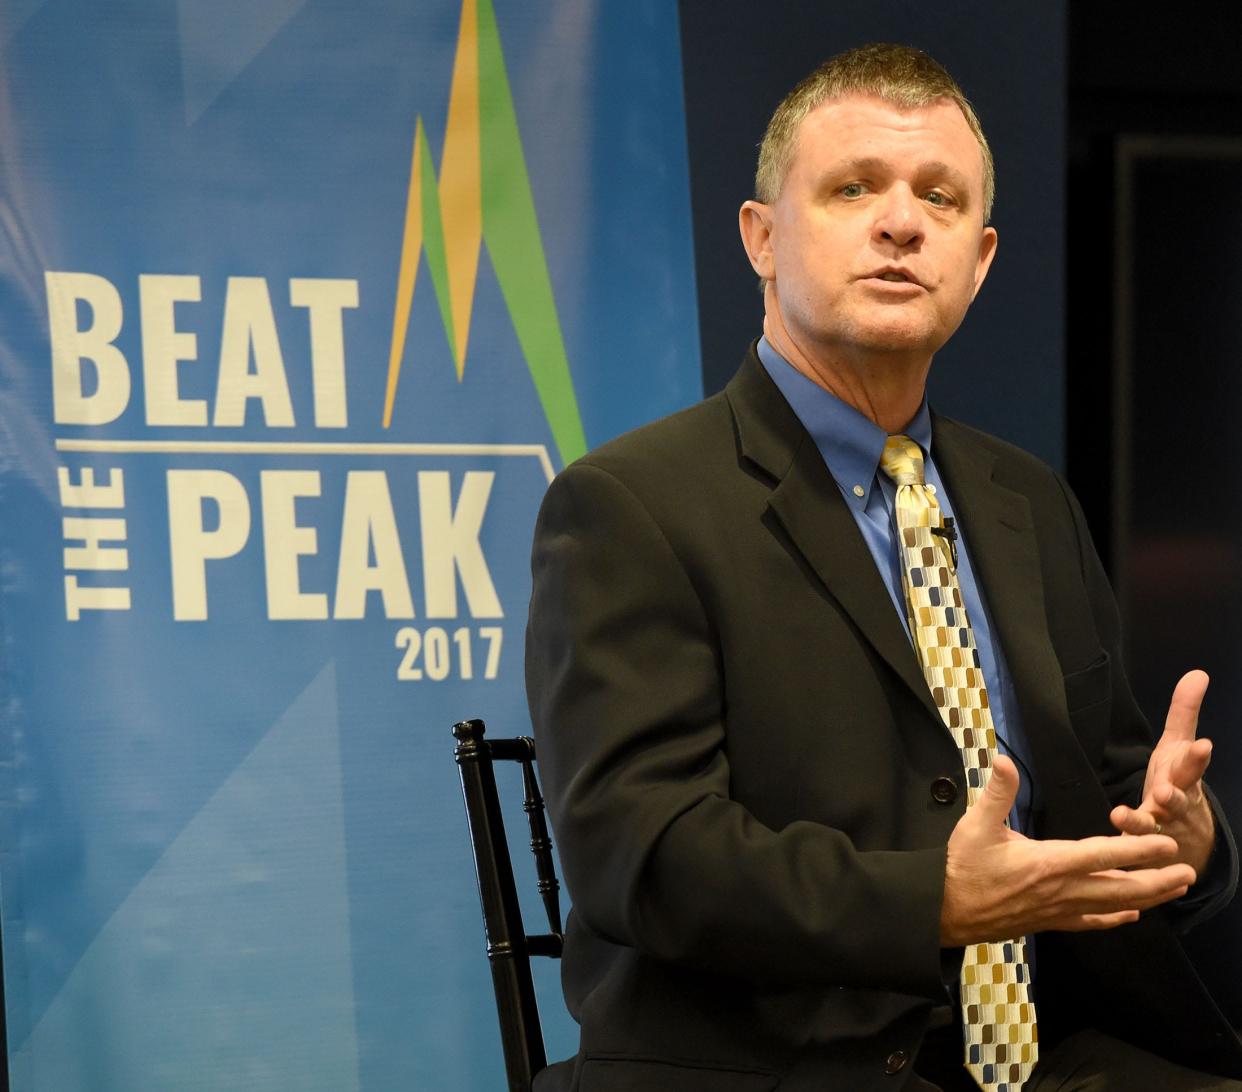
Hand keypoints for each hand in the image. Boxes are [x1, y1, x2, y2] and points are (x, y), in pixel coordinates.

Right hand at [941, 755, 1195, 946]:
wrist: (945, 909)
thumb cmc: (961, 865)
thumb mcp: (975, 824)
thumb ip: (996, 793)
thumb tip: (1005, 759)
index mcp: (1048, 862)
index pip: (1104, 855)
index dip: (1139, 849)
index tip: (1168, 844)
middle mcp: (1061, 890)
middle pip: (1120, 887)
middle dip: (1158, 880)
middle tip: (1189, 872)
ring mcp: (1058, 910)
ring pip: (1112, 906)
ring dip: (1148, 898)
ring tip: (1175, 890)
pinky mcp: (1050, 922)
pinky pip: (1091, 922)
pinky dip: (1115, 919)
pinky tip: (1131, 915)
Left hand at [1110, 669, 1215, 876]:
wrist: (1187, 834)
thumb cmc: (1177, 779)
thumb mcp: (1178, 745)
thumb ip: (1185, 712)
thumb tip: (1198, 673)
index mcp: (1183, 776)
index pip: (1192, 765)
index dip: (1197, 757)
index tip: (1202, 745)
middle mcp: (1176, 803)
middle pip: (1178, 799)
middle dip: (1174, 795)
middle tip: (1166, 791)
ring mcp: (1160, 826)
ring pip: (1152, 825)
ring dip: (1139, 822)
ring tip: (1123, 815)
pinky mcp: (1140, 842)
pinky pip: (1130, 844)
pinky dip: (1121, 843)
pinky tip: (1106, 840)